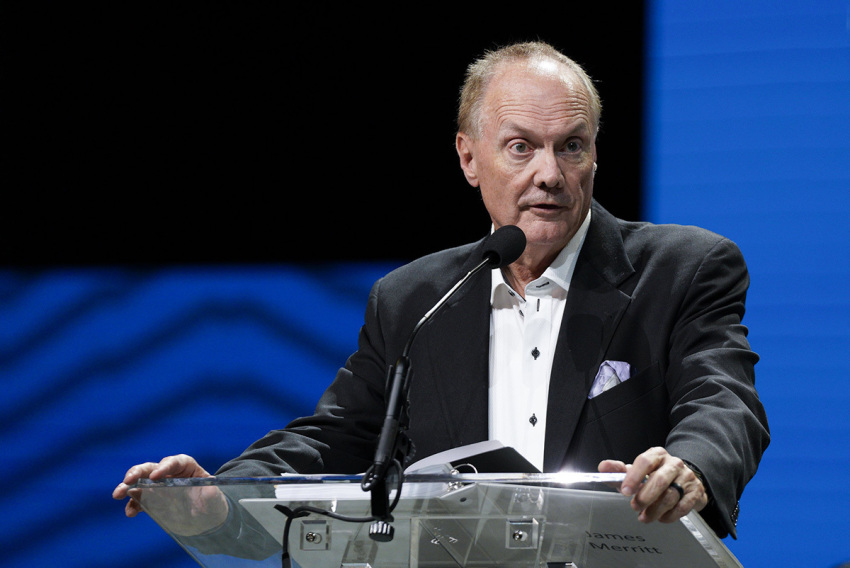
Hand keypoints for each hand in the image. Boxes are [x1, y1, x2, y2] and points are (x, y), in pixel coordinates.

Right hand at [112, 454, 228, 534]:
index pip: (174, 462)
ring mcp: (159, 487)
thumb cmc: (212, 503)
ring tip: (117, 494)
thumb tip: (208, 486)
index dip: (164, 467)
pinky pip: (139, 500)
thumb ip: (211, 491)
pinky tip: (130, 512)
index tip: (155, 477)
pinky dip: (132, 504)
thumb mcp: (215, 497)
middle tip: (127, 480)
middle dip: (138, 472)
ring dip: (127, 486)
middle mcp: (170, 474)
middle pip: (152, 468)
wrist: (205, 519)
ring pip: (140, 481)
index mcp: (187, 467)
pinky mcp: (152, 500)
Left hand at [599, 446, 707, 524]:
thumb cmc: (655, 475)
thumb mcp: (636, 472)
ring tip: (645, 517)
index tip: (626, 491)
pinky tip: (662, 517)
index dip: (634, 477)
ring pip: (670, 496)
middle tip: (635, 507)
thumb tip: (603, 467)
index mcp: (657, 455)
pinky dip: (670, 515)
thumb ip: (618, 471)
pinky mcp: (696, 491)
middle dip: (645, 497)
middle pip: (659, 480)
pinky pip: (683, 506)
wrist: (683, 480)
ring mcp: (687, 477)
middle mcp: (673, 463)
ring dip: (655, 510)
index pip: (645, 461)